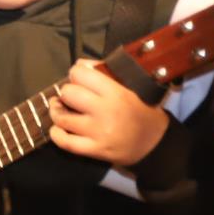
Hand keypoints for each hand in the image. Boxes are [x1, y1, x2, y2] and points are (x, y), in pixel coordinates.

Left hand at [48, 60, 168, 166]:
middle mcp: (105, 112)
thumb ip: (107, 74)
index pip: (80, 74)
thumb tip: (80, 64)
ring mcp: (99, 133)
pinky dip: (56, 133)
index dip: (77, 74)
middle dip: (67, 92)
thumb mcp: (134, 87)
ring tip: (61, 109)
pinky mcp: (95, 150)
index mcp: (117, 93)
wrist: (157, 144)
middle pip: (68, 94)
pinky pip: (65, 142)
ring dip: (57, 111)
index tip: (79, 78)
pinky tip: (59, 127)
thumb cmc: (143, 111)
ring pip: (61, 117)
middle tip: (72, 96)